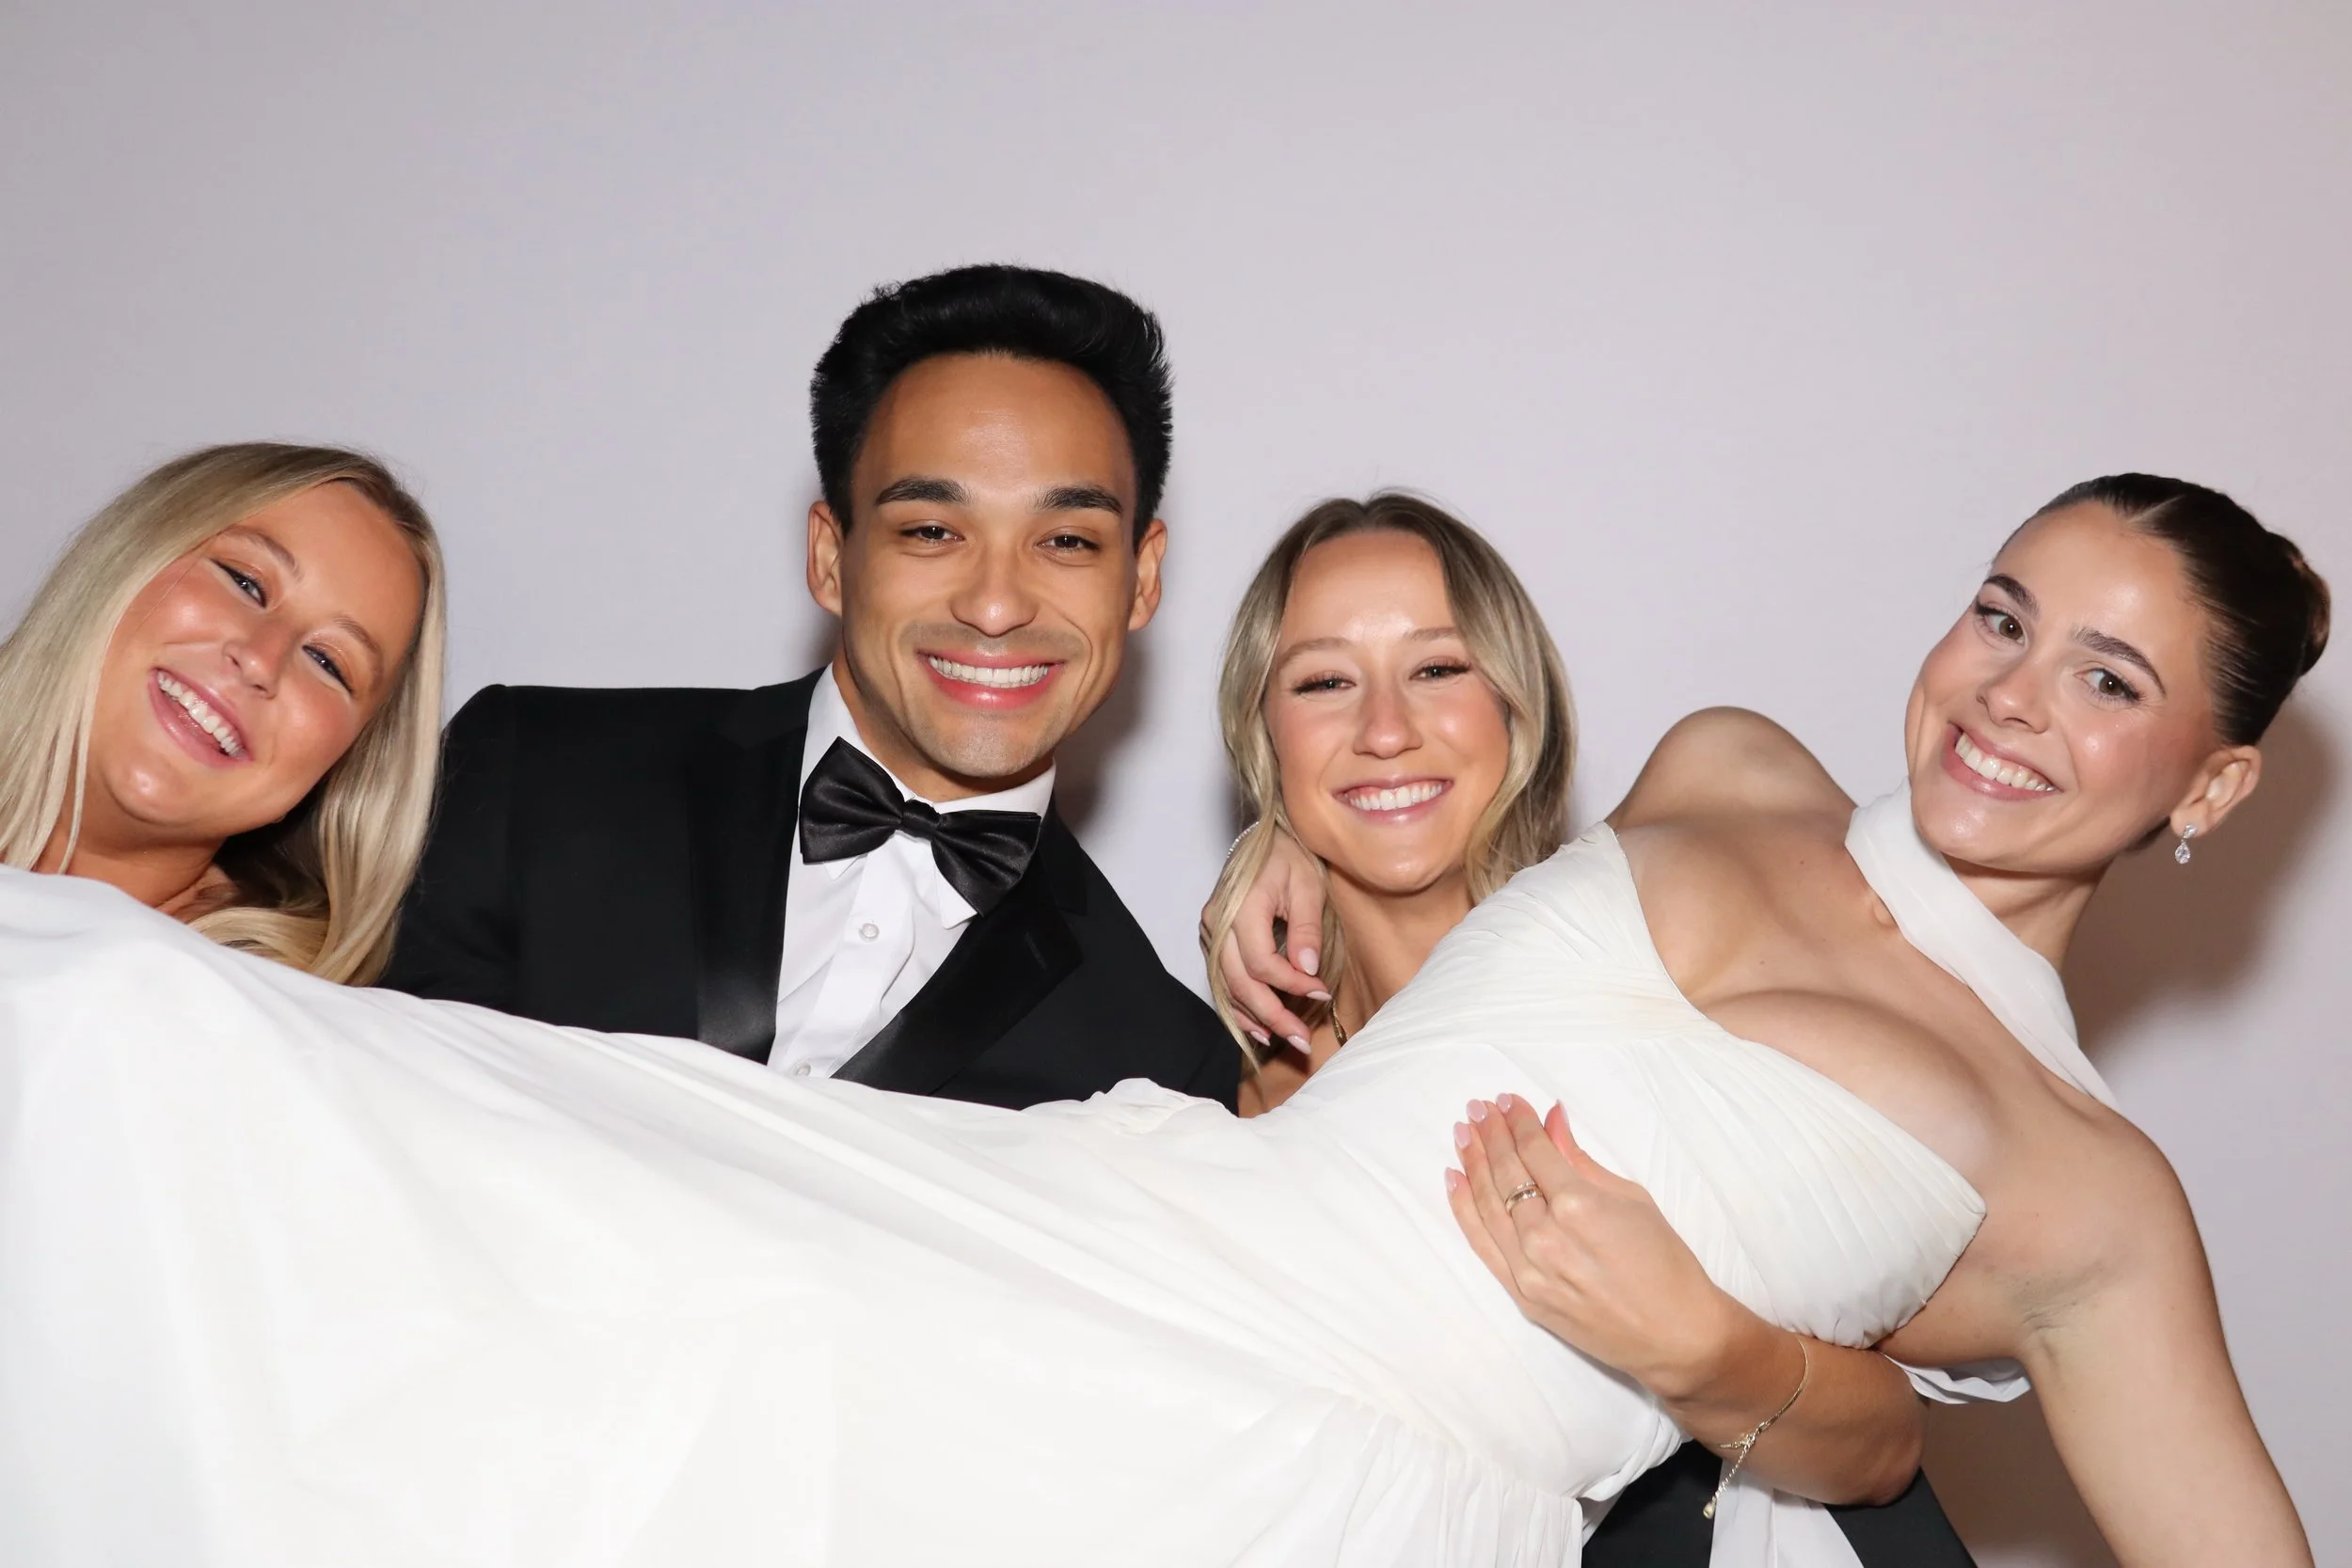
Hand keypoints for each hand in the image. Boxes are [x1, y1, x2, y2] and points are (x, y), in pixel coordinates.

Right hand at [1205, 828, 1327, 1052]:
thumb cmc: (1288, 857)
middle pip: (1240, 981)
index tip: (1322, 992)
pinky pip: (1222, 980)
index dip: (1291, 984)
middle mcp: (1218, 922)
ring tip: (1284, 1038)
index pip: (1262, 962)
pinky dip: (1239, 1006)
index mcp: (1241, 906)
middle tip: (1301, 1038)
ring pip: (1227, 986)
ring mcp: (1211, 933)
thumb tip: (1307, 968)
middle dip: (1272, 1014)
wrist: (1264, 840)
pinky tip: (1258, 1026)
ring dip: (1255, 1016)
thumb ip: (1306, 928)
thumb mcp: (1307, 886)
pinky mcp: (1213, 940)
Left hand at [1446, 1094, 1744, 1400]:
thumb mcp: (1631, 1198)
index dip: (1517, 1121)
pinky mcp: (1522, 1296)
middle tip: (1477, 1109)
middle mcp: (1545, 1236)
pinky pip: (1482, 1244)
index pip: (1534, 1151)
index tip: (1507, 1100)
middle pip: (1505, 1173)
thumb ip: (1581, 1159)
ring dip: (1472, 1164)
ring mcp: (1529, 1270)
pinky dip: (1464, 1209)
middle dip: (1490, 1135)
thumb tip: (1552, 1119)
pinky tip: (1455, 1179)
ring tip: (1463, 1133)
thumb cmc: (1665, 1263)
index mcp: (1578, 1206)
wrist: (1674, 1335)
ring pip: (1487, 1205)